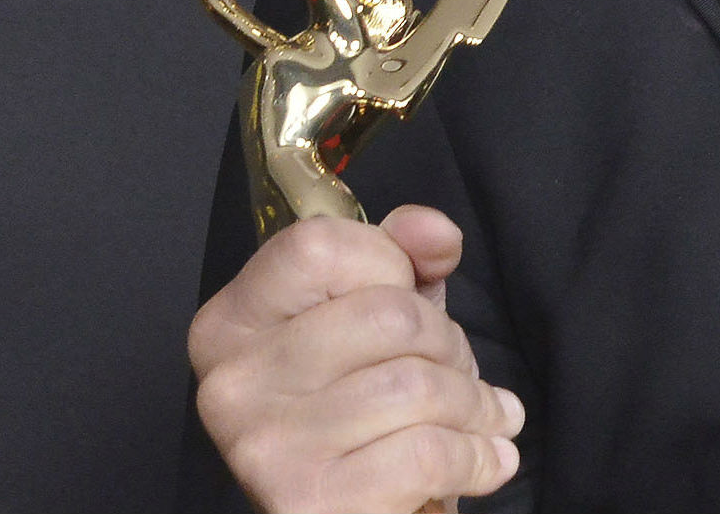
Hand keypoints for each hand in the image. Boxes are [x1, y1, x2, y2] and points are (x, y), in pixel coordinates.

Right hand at [189, 204, 524, 513]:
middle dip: (449, 344)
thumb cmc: (361, 419)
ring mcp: (265, 445)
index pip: (319, 245)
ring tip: (487, 419)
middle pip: (386, 316)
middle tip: (463, 373)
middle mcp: (232, 382)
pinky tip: (485, 460)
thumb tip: (437, 233)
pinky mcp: (308, 503)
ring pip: (415, 385)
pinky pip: (427, 452)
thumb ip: (399, 261)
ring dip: (474, 404)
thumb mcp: (372, 325)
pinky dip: (476, 456)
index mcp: (232, 323)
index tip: (412, 297)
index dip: (387, 262)